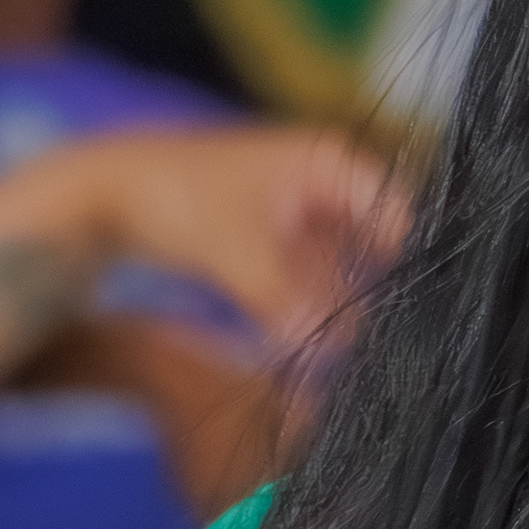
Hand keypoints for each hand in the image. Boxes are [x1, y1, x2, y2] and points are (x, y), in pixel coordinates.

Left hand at [0, 125, 409, 360]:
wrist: (102, 198)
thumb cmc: (173, 201)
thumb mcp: (239, 255)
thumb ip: (291, 305)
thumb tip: (339, 359)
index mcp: (333, 164)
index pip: (403, 216)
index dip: (418, 266)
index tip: (426, 319)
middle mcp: (330, 188)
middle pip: (384, 251)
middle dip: (390, 300)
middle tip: (407, 352)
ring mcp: (308, 221)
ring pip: (352, 279)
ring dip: (356, 319)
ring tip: (378, 364)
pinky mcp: (284, 252)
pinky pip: (322, 292)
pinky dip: (326, 322)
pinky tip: (337, 358)